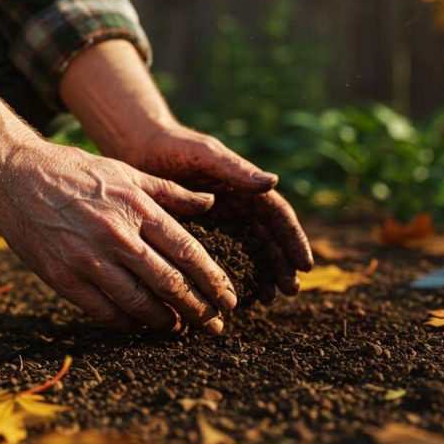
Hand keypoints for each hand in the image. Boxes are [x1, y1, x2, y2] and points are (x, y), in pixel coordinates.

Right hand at [0, 142, 236, 333]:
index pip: (188, 252)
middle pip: (170, 283)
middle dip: (198, 309)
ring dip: (165, 322)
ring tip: (180, 330)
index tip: (228, 298)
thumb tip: (210, 204)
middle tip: (215, 325)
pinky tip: (140, 326)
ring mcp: (88, 259)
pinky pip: (104, 311)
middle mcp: (117, 235)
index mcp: (138, 208)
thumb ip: (170, 192)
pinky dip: (127, 323)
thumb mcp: (127, 172)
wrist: (16, 175)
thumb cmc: (76, 171)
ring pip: (139, 303)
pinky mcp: (63, 277)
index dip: (213, 280)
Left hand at [117, 124, 313, 302]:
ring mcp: (220, 222)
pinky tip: (232, 294)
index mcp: (245, 188)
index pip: (279, 216)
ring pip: (249, 252)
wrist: (138, 148)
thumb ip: (236, 169)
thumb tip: (273, 182)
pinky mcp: (198, 234)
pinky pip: (220, 258)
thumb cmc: (175, 145)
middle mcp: (237, 207)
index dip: (293, 240)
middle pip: (268, 240)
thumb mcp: (205, 155)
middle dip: (282, 264)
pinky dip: (230, 276)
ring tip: (267, 298)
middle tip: (290, 290)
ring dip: (261, 274)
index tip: (304, 265)